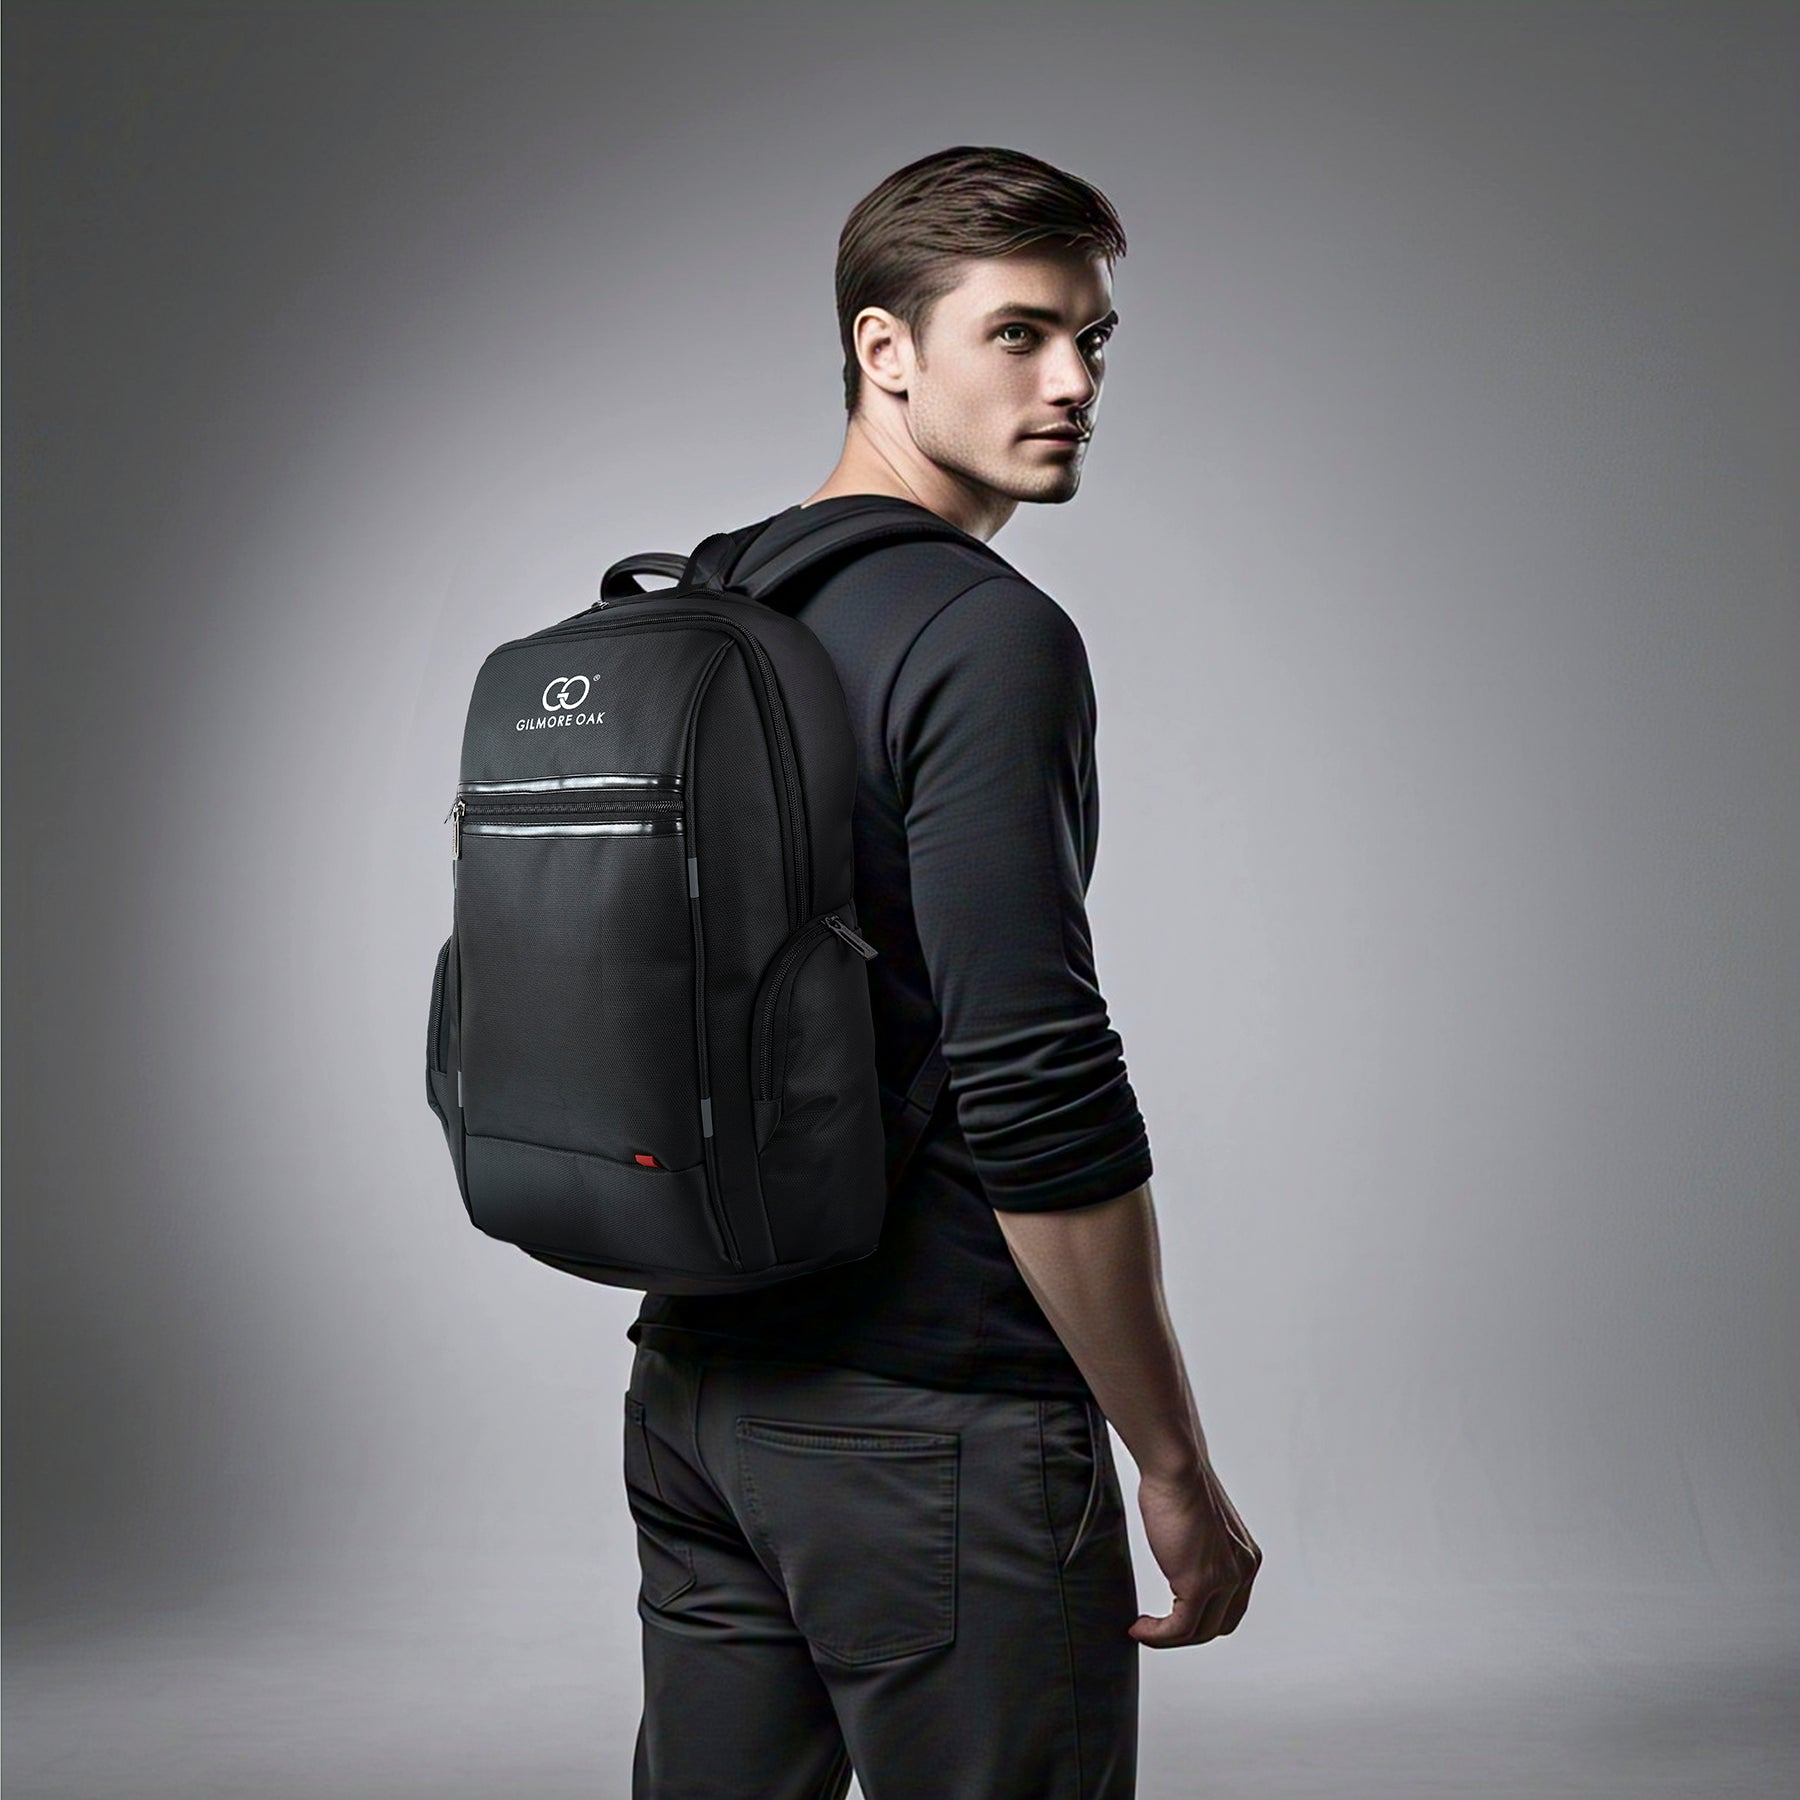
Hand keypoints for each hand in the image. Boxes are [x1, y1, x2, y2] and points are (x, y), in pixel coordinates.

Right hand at [1128, 1460, 1260, 1646]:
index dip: (1202, 1620)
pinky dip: (1157, 1635)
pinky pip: (1179, 1628)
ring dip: (1167, 1638)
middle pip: (1218, 1626)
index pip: (1231, 1608)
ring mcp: (1224, 1580)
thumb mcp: (1201, 1524)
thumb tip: (1181, 1559)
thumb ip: (1201, 1547)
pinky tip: (1140, 1628)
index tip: (1173, 1618)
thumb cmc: (1179, 1481)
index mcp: (1247, 1557)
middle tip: (1157, 1629)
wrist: (1177, 1467)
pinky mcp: (1200, 1584)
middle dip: (1186, 1634)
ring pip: (1198, 1633)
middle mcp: (1243, 1571)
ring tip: (1143, 1629)